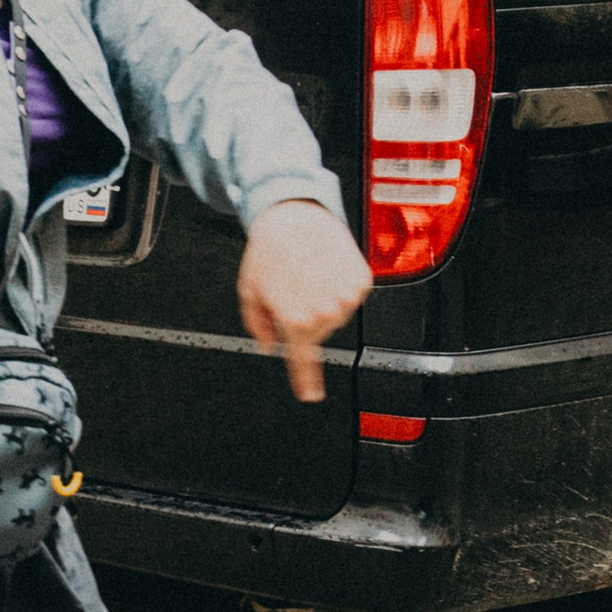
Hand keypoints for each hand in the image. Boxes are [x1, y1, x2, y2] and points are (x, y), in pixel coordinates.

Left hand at [238, 199, 372, 402]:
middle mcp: (325, 312)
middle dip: (306, 317)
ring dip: (324, 300)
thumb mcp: (250, 292)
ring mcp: (347, 297)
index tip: (310, 396)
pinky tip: (324, 269)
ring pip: (338, 314)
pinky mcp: (361, 281)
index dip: (307, 383)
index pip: (304, 361)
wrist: (294, 216)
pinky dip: (340, 285)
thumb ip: (258, 325)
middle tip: (294, 290)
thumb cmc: (269, 250)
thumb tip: (267, 344)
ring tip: (308, 275)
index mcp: (296, 321)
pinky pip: (352, 295)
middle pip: (319, 333)